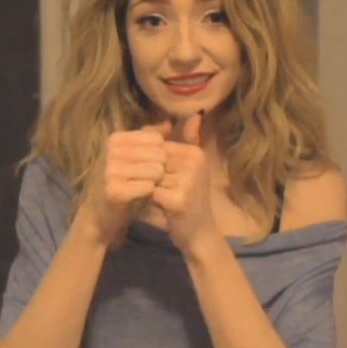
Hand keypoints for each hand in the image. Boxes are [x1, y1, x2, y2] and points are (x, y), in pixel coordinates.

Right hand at [76, 121, 171, 246]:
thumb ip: (149, 139)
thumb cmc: (120, 181)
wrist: (98, 214)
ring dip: (155, 183)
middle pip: (159, 154)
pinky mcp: (115, 191)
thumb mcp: (131, 156)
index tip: (148, 166)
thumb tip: (169, 124)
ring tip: (144, 187)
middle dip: (159, 169)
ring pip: (157, 171)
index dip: (160, 154)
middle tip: (147, 180)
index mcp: (115, 138)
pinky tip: (140, 198)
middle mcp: (111, 151)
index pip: (157, 139)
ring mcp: (111, 171)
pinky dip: (149, 194)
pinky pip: (149, 187)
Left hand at [152, 112, 219, 255]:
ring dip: (148, 187)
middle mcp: (195, 163)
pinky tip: (153, 205)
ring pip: (150, 176)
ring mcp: (188, 181)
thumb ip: (188, 140)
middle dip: (148, 175)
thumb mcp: (190, 168)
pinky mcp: (178, 199)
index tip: (155, 176)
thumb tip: (194, 115)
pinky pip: (151, 191)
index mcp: (196, 153)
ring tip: (155, 197)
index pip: (158, 148)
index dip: (151, 163)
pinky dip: (148, 199)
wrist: (199, 233)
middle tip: (153, 188)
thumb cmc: (189, 198)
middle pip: (154, 162)